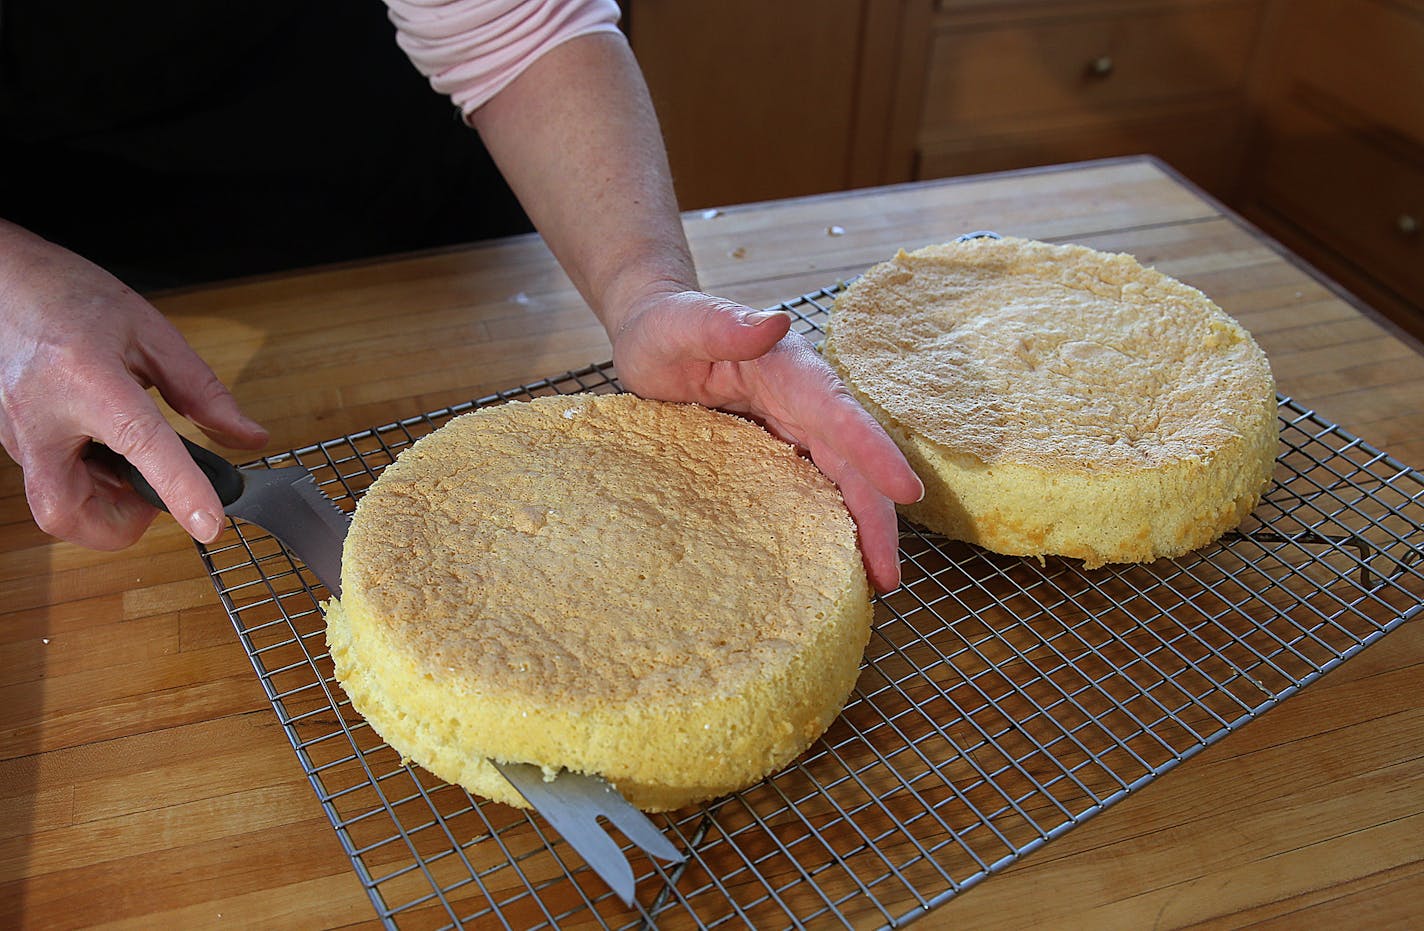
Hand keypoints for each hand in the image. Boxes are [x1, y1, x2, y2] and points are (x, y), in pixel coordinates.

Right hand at [0, 222, 268, 548]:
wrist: (1, 281)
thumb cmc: (69, 297)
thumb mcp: (150, 333)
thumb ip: (202, 391)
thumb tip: (246, 437)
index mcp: (87, 379)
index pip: (140, 444)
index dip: (178, 490)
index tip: (209, 524)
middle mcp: (41, 417)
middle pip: (69, 513)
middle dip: (122, 523)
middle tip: (155, 491)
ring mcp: (18, 436)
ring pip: (58, 508)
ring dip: (107, 501)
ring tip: (130, 457)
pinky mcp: (12, 444)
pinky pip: (54, 484)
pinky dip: (89, 483)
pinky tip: (104, 446)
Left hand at [609, 289, 923, 592]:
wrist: (652, 337)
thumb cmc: (663, 327)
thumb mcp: (680, 325)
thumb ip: (722, 323)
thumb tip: (776, 321)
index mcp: (789, 371)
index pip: (838, 412)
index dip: (873, 451)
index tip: (908, 490)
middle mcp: (803, 402)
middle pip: (853, 461)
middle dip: (877, 515)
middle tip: (889, 575)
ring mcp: (792, 431)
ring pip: (840, 482)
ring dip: (861, 529)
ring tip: (876, 582)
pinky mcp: (776, 455)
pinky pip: (812, 491)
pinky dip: (828, 525)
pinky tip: (831, 563)